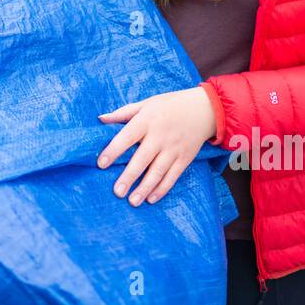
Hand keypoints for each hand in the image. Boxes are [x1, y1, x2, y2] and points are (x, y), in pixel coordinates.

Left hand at [96, 86, 215, 206]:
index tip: (101, 164)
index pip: (127, 136)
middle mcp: (160, 136)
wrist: (204, 109)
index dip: (114, 150)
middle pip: (142, 159)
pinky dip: (162, 189)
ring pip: (158, 171)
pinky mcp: (185, 158)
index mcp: (147, 120)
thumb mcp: (147, 104)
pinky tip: (151, 199)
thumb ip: (124, 113)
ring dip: (145, 188)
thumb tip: (100, 119)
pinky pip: (172, 176)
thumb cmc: (170, 105)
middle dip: (129, 176)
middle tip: (117, 192)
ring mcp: (174, 148)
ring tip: (132, 201)